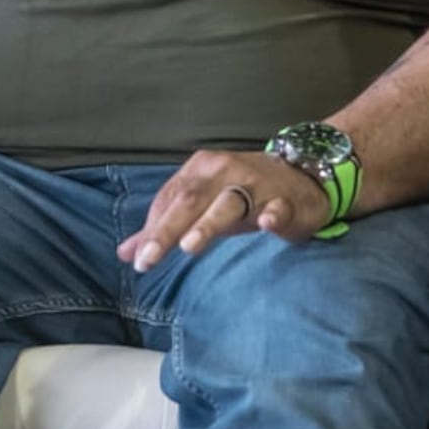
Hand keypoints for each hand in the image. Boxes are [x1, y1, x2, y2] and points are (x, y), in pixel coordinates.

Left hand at [116, 149, 329, 272]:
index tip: (139, 259)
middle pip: (191, 199)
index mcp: (201, 169)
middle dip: (168, 229)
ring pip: (230, 202)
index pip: (171, 199)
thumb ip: (164, 226)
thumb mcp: (202, 206)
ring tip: (191, 245)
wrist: (301, 176)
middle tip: (150, 258)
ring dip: (209, 223)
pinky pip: (278, 207)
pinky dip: (272, 214)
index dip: (154, 228)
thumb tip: (127, 253)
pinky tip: (266, 224)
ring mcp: (257, 184)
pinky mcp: (285, 200)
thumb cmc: (242, 193)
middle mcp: (225, 171)